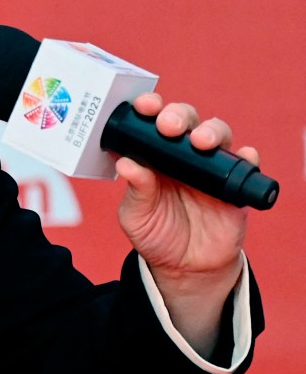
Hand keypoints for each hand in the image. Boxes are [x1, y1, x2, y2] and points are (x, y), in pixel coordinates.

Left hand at [115, 92, 252, 353]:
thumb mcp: (136, 216)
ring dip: (211, 131)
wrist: (186, 266)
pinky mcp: (234, 185)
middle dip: (177, 115)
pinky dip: (247, 156)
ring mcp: (210, 167)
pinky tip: (244, 155)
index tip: (143, 107)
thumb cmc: (155, 232)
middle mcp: (182, 153)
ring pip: (217, 134)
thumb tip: (126, 165)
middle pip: (185, 120)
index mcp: (153, 154)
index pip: (151, 121)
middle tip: (169, 125)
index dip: (149, 108)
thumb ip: (136, 191)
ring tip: (201, 142)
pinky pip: (246, 163)